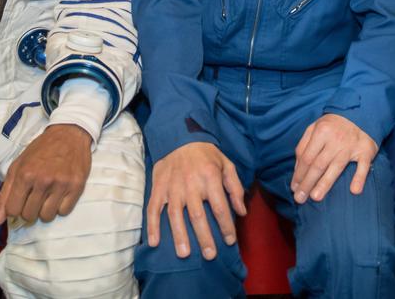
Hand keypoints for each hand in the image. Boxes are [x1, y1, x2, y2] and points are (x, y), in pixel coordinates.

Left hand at [0, 123, 92, 224]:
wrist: (69, 134)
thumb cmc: (41, 150)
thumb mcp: (18, 166)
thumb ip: (5, 193)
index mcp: (25, 174)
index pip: (13, 210)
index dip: (14, 209)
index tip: (20, 202)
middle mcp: (43, 180)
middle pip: (29, 216)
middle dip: (29, 210)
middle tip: (34, 197)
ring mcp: (61, 184)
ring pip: (47, 216)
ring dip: (45, 210)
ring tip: (47, 196)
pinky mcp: (77, 187)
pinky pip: (64, 212)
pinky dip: (60, 207)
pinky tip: (59, 194)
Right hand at [146, 142, 245, 259]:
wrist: (180, 138)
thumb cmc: (207, 155)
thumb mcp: (227, 165)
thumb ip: (235, 188)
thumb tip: (241, 212)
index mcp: (210, 178)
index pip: (220, 208)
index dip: (226, 226)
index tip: (230, 241)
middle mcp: (191, 184)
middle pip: (198, 216)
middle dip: (204, 237)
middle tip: (210, 255)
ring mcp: (172, 187)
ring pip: (175, 215)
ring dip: (179, 236)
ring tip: (184, 254)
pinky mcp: (158, 188)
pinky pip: (153, 209)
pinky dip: (152, 226)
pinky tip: (154, 242)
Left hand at [290, 113, 376, 203]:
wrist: (361, 113)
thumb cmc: (333, 125)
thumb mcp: (315, 127)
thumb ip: (304, 145)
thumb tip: (297, 169)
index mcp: (321, 132)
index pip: (307, 157)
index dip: (299, 174)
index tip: (294, 188)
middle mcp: (335, 140)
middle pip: (318, 165)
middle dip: (307, 183)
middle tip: (300, 199)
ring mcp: (351, 146)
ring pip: (336, 167)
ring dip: (325, 183)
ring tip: (315, 197)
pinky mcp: (366, 151)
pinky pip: (363, 166)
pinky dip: (359, 178)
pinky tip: (354, 190)